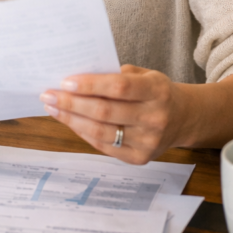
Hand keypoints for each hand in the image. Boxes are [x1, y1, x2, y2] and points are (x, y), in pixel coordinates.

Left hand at [40, 65, 184, 164]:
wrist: (184, 118)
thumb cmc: (156, 91)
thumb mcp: (145, 74)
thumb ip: (115, 75)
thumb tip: (76, 78)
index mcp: (157, 91)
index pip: (119, 88)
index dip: (90, 85)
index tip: (65, 82)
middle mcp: (155, 118)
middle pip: (105, 112)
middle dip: (71, 103)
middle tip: (48, 94)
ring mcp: (148, 142)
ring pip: (100, 132)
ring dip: (71, 119)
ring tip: (52, 108)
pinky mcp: (140, 158)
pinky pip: (104, 146)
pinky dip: (83, 132)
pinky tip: (69, 121)